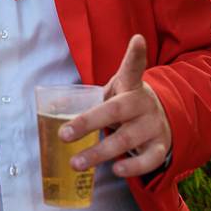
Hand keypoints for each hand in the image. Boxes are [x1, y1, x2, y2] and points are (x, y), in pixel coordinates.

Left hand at [59, 34, 171, 178]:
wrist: (162, 121)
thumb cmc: (127, 105)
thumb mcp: (110, 95)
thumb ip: (83, 99)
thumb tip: (48, 108)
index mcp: (130, 85)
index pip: (133, 67)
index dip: (136, 54)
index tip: (137, 39)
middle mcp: (143, 103)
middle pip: (116, 110)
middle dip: (88, 123)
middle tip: (63, 135)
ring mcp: (154, 125)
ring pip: (127, 139)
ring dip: (99, 153)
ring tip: (75, 163)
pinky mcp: (160, 146)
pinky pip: (148, 159)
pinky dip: (133, 167)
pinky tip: (116, 170)